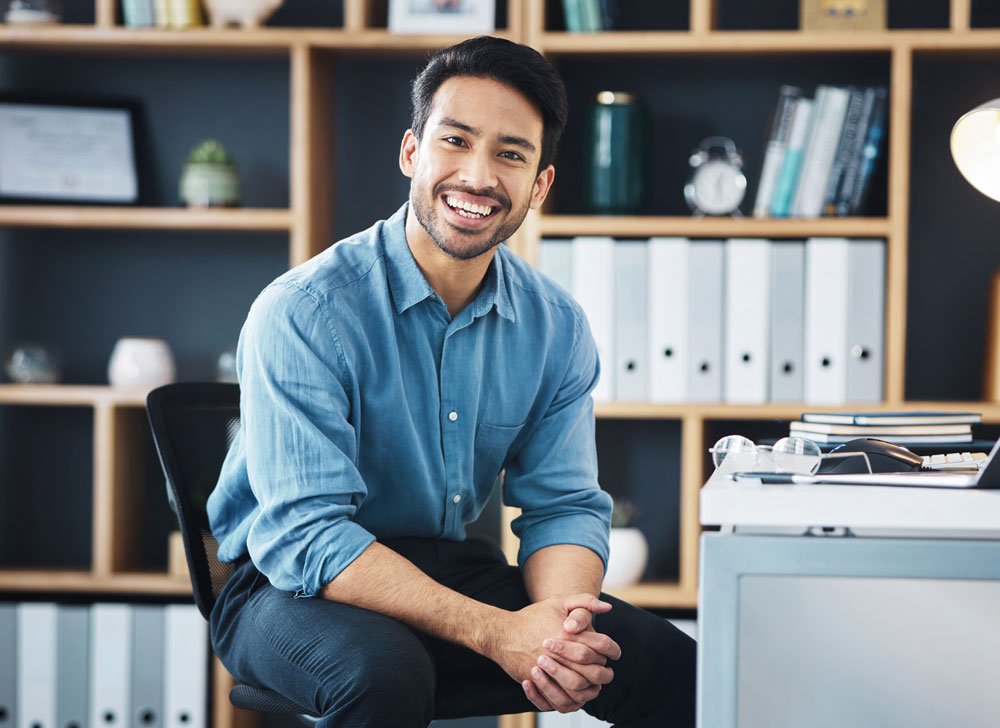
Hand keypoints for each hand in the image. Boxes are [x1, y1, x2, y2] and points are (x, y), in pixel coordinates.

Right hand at [485, 594, 617, 712]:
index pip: (602, 645)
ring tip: (595, 684)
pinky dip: (573, 698)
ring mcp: (549, 670)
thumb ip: (585, 601)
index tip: (615, 653)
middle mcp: (561, 653)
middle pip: (594, 671)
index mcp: (569, 634)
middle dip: (605, 673)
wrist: (504, 634)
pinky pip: (561, 698)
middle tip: (607, 671)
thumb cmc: (533, 616)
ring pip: (580, 688)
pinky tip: (578, 691)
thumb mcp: (558, 601)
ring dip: (591, 688)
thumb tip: (608, 607)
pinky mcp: (539, 683)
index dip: (613, 650)